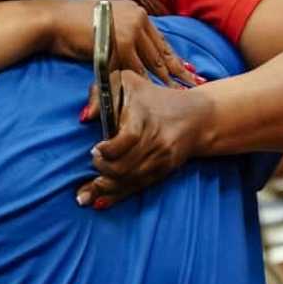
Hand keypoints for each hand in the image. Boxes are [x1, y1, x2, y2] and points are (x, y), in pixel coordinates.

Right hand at [44, 0, 199, 87]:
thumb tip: (129, 48)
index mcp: (136, 12)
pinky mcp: (121, 46)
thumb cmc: (72, 24)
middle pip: (162, 50)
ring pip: (153, 62)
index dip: (172, 56)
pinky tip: (157, 94)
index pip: (159, 39)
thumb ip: (121, 33)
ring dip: (167, 80)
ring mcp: (131, 32)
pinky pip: (137, 70)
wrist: (53, 21)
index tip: (185, 68)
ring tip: (181, 92)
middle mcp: (138, 19)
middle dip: (178, 69)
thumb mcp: (104, 23)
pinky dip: (147, 84)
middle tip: (195, 81)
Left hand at [76, 71, 212, 208]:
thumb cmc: (153, 96)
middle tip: (95, 161)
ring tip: (89, 187)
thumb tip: (85, 117)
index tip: (96, 148)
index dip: (107, 150)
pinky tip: (98, 202)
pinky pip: (137, 188)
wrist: (197, 117)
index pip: (125, 141)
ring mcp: (161, 160)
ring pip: (129, 180)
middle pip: (124, 166)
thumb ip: (101, 92)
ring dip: (105, 187)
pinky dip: (116, 196)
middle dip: (103, 168)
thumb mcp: (126, 81)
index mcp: (145, 118)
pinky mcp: (163, 172)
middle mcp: (155, 142)